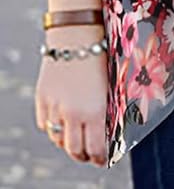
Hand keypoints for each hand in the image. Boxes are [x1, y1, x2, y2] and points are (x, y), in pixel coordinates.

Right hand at [35, 24, 107, 166]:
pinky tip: (62, 123)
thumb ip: (109, 108)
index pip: (97, 149)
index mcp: (96, 111)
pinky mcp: (43, 98)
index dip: (100, 158)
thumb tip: (112, 129)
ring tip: (76, 139)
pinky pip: (45, 124)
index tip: (104, 158)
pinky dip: (53, 127)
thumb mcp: (112, 84)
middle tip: (89, 154)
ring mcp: (56, 107)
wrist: (78, 33)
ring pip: (58, 139)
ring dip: (67, 142)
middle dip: (83, 155)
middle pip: (75, 150)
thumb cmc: (103, 54)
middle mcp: (74, 113)